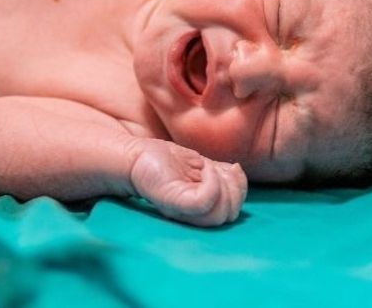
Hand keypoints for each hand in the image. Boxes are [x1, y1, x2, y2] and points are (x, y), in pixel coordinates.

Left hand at [129, 139, 246, 226]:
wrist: (132, 157)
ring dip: (223, 183)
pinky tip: (203, 167)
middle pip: (230, 214)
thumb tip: (237, 173)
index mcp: (201, 207)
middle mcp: (193, 214)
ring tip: (206, 168)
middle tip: (215, 169)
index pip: (235, 210)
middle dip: (233, 188)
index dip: (240, 189)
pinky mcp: (175, 202)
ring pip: (221, 211)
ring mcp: (184, 210)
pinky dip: (213, 180)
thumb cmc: (162, 160)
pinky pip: (207, 199)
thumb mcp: (199, 165)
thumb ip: (219, 174)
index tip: (231, 169)